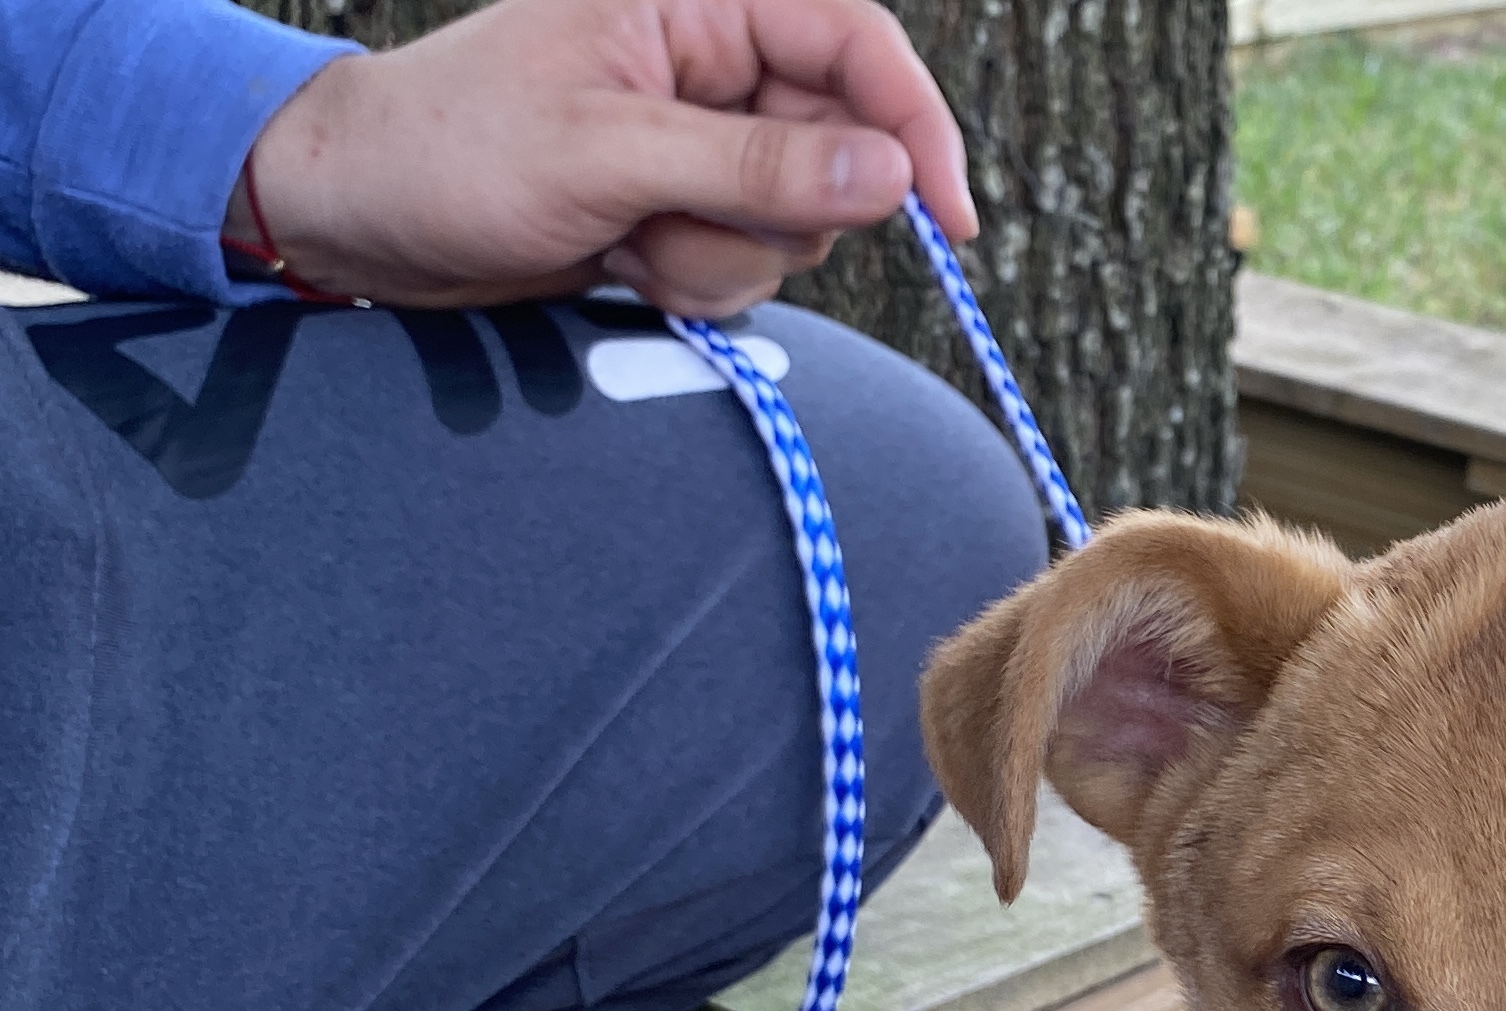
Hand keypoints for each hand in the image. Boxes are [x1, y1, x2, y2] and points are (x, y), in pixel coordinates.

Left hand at [230, 0, 975, 315]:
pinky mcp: (688, 205)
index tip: (945, 220)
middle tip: (671, 220)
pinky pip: (751, 264)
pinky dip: (696, 282)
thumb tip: (890, 177)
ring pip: (798, 224)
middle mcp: (711, 57)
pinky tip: (620, 258)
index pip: (854, 42)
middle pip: (838, 149)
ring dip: (721, 258)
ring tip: (626, 238)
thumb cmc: (456, 153)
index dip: (914, 126)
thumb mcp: (610, 155)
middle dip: (775, 213)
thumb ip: (755, 167)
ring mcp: (703, 138)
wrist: (367, 216)